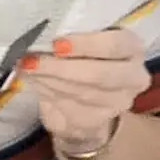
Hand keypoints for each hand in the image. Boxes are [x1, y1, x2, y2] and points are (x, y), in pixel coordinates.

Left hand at [18, 30, 148, 154]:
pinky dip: (46, 92)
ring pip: (81, 92)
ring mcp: (118, 103)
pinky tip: (34, 82)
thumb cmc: (85, 59)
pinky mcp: (98, 122)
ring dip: (48, 79)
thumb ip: (70, 37)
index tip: (57, 44)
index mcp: (132, 48)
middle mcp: (133, 77)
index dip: (86, 45)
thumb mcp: (83, 42)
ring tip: (26, 67)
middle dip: (60, 68)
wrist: (89, 100)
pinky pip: (69, 107)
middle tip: (31, 60)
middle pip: (98, 75)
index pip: (115, 45)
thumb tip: (40, 37)